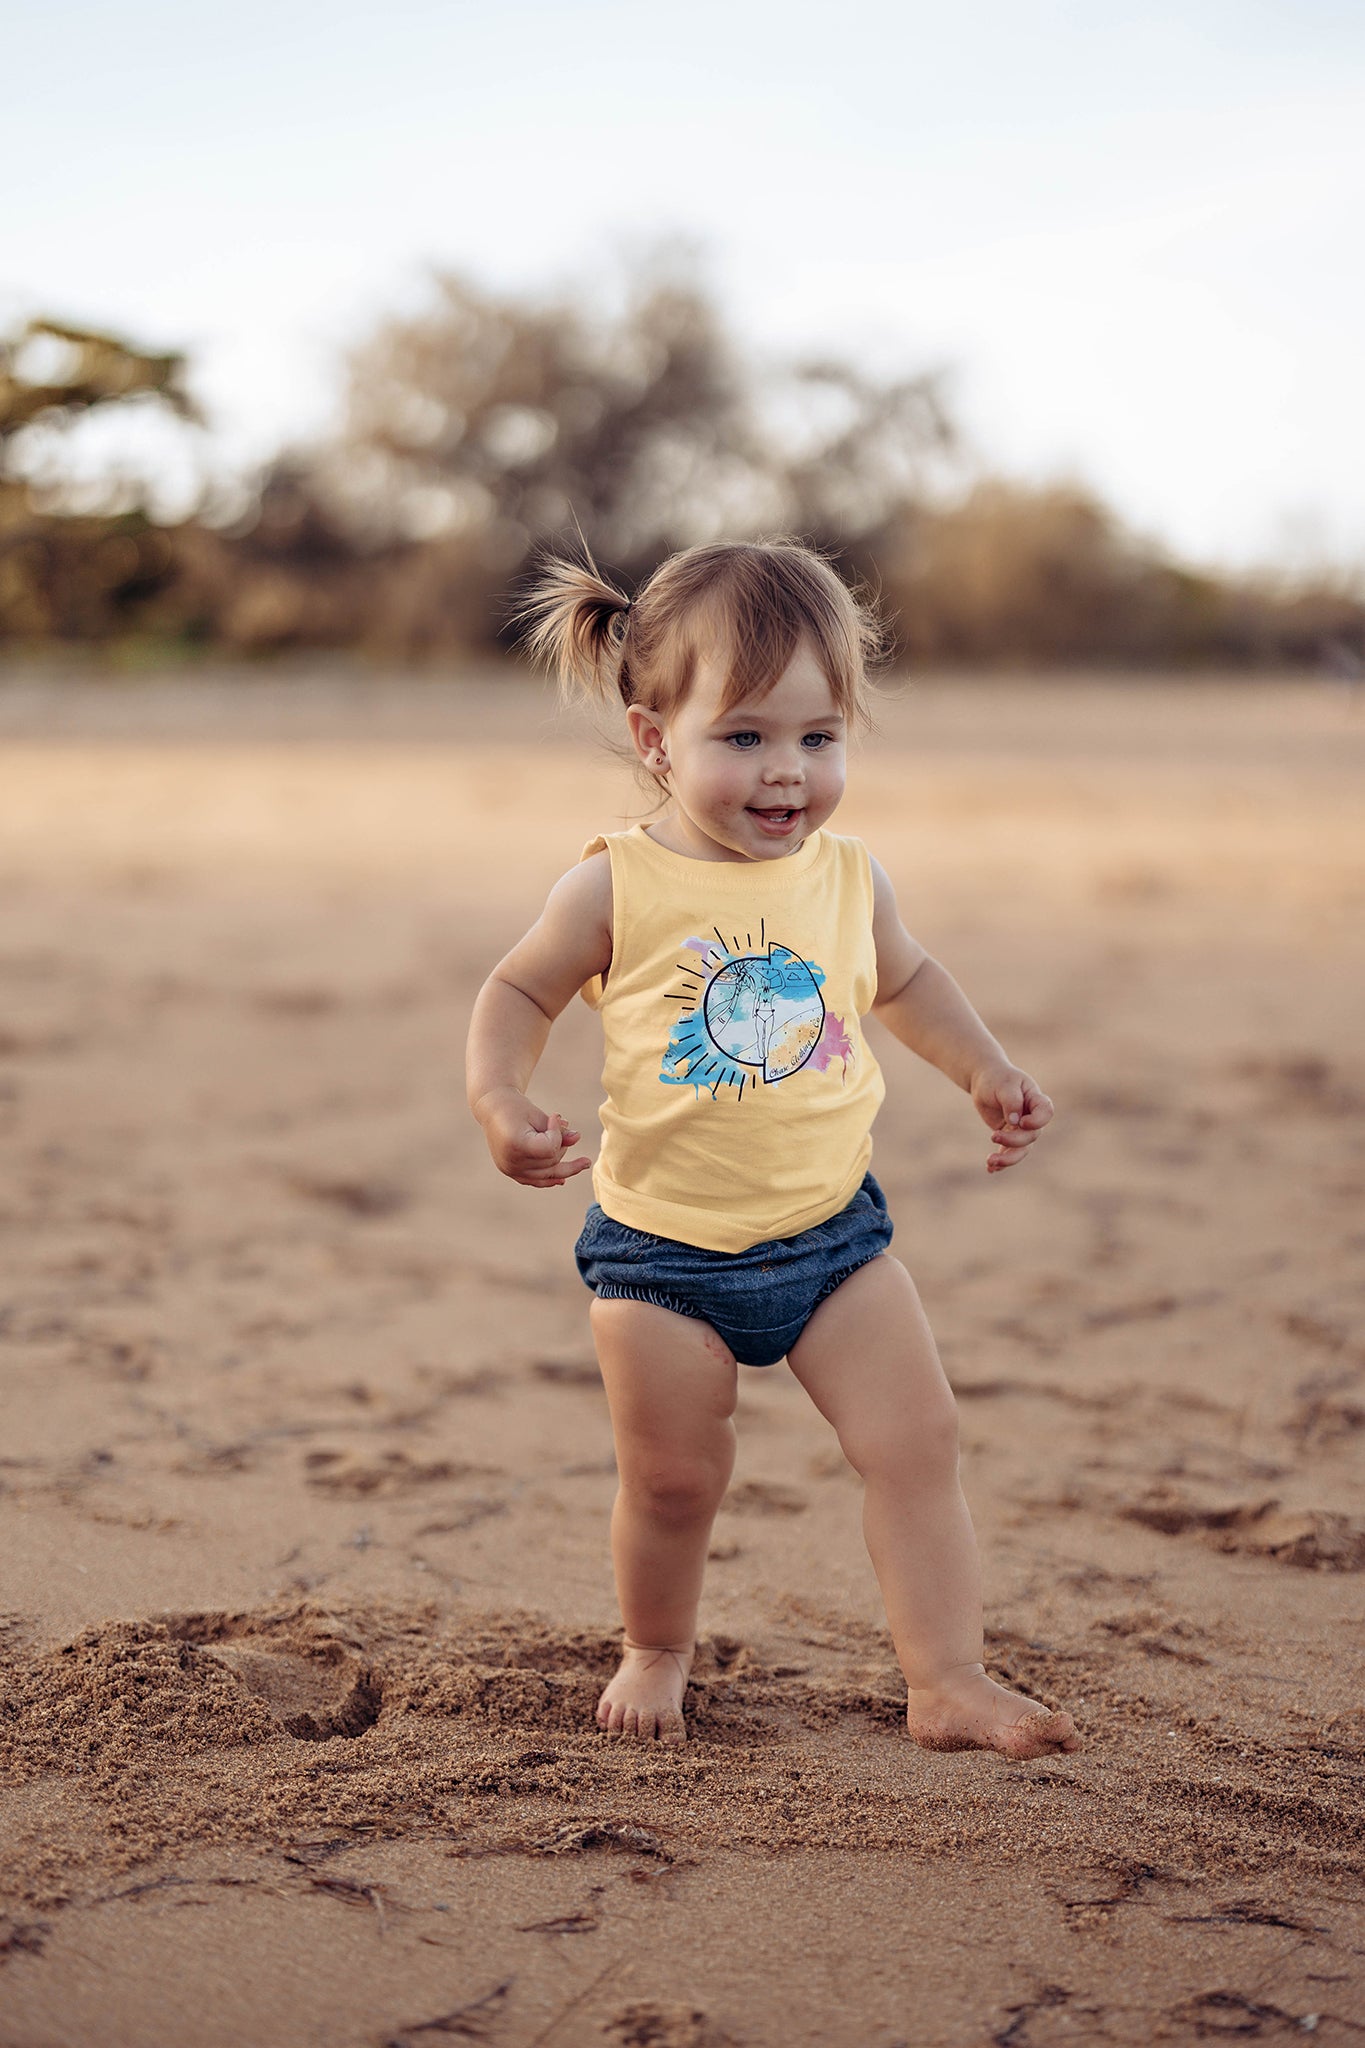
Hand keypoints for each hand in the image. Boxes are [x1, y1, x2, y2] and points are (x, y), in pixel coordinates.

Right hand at [475, 1088, 591, 1188]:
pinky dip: (550, 1179)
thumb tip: (576, 1138)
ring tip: (583, 1162)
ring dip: (564, 1166)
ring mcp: (510, 1169)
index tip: (554, 1116)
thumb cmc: (517, 1108)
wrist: (493, 1109)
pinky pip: (534, 1180)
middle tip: (561, 1127)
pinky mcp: (510, 1172)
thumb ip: (558, 1130)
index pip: (549, 1148)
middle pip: (550, 1162)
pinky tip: (563, 1179)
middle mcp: (511, 1161)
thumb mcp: (539, 1115)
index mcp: (515, 1144)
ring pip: (546, 1175)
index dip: (557, 1133)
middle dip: (560, 1146)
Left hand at [970, 1063, 1053, 1173]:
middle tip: (993, 1135)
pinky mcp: (1008, 1137)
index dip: (1037, 1121)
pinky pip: (1008, 1153)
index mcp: (1036, 1100)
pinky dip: (1000, 1162)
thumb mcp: (1004, 1085)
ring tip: (990, 1162)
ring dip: (1007, 1159)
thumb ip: (1011, 1101)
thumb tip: (1014, 1122)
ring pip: (1021, 1150)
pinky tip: (990, 1169)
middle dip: (1014, 1140)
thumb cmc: (997, 1078)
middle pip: (1031, 1136)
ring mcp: (1021, 1129)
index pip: (1046, 1112)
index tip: (1021, 1122)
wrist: (984, 1082)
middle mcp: (1032, 1117)